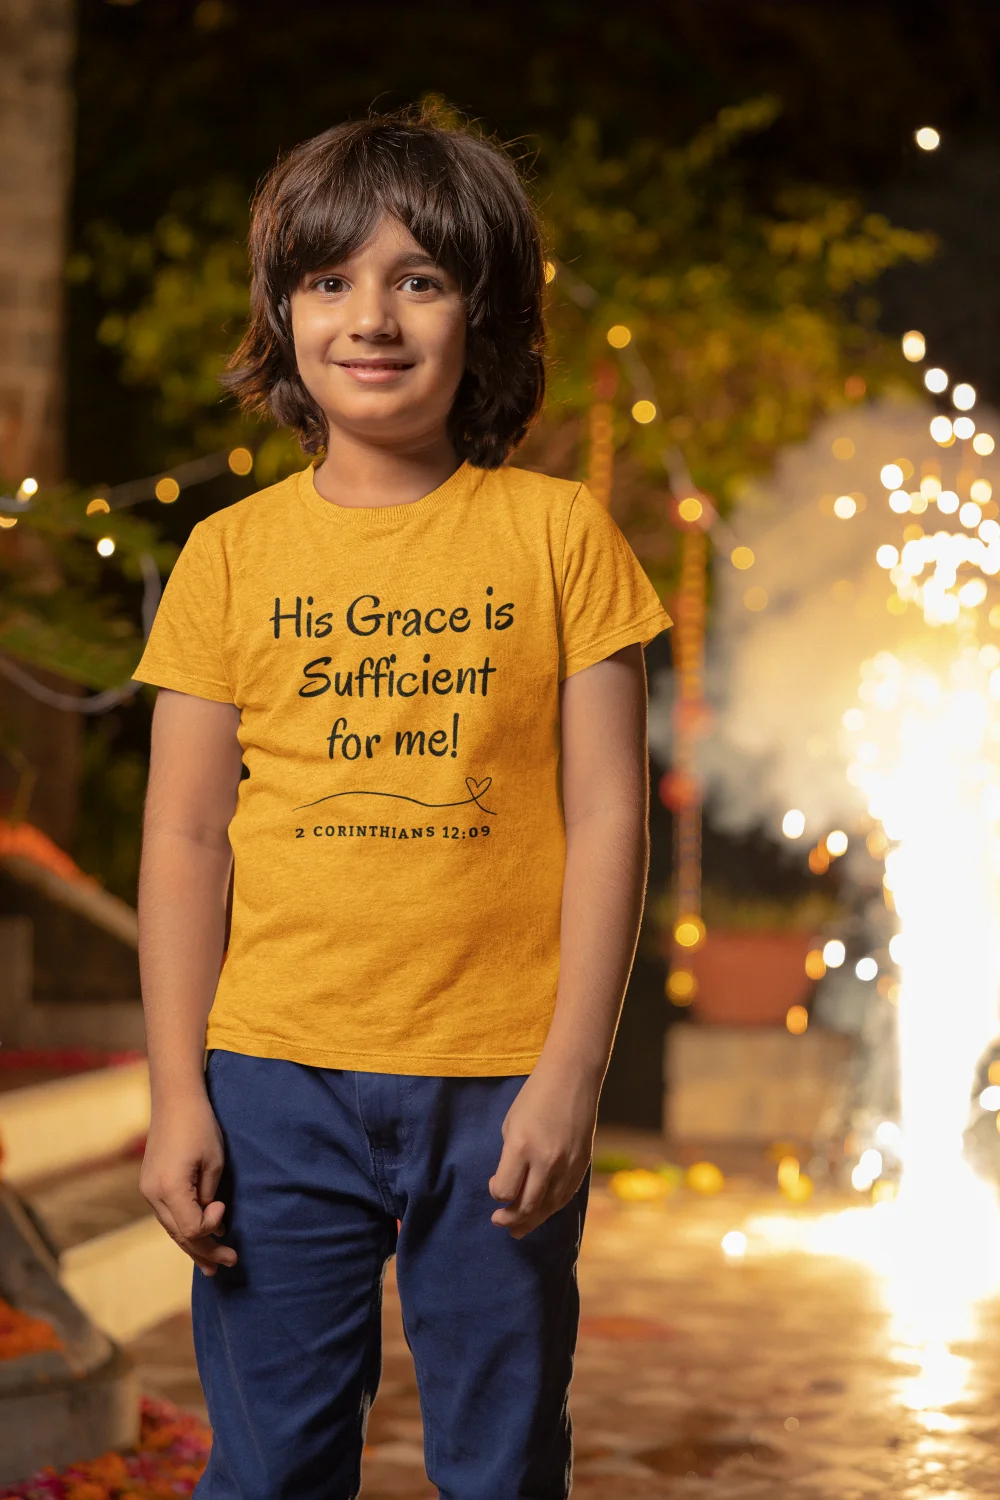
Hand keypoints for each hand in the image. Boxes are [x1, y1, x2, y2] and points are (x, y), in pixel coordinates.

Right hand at [140, 1091, 237, 1275]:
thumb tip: (211, 1220)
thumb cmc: (200, 1126)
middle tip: (230, 1262)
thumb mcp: (214, 1161)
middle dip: (205, 1251)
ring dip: (192, 1245)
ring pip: (171, 1228)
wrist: (175, 1099)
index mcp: (169, 1188)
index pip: (190, 1228)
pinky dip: (182, 1227)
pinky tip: (196, 1238)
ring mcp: (147, 1190)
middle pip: (179, 1235)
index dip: (210, 1228)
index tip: (224, 1208)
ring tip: (212, 1265)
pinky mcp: (149, 1184)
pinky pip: (167, 1214)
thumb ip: (210, 1195)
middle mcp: (153, 1194)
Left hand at [489, 1058, 597, 1238]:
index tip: (494, 1184)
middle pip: (527, 1206)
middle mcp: (546, 1160)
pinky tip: (541, 1211)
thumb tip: (509, 1185)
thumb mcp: (511, 1124)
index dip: (496, 1193)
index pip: (504, 1190)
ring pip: (548, 1207)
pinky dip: (551, 1207)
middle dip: (510, 1219)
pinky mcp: (582, 1164)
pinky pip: (565, 1196)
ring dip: (531, 1220)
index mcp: (521, 1146)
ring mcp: (568, 1164)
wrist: (572, 1077)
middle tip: (499, 1222)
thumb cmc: (535, 1096)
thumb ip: (510, 1157)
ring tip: (518, 1229)